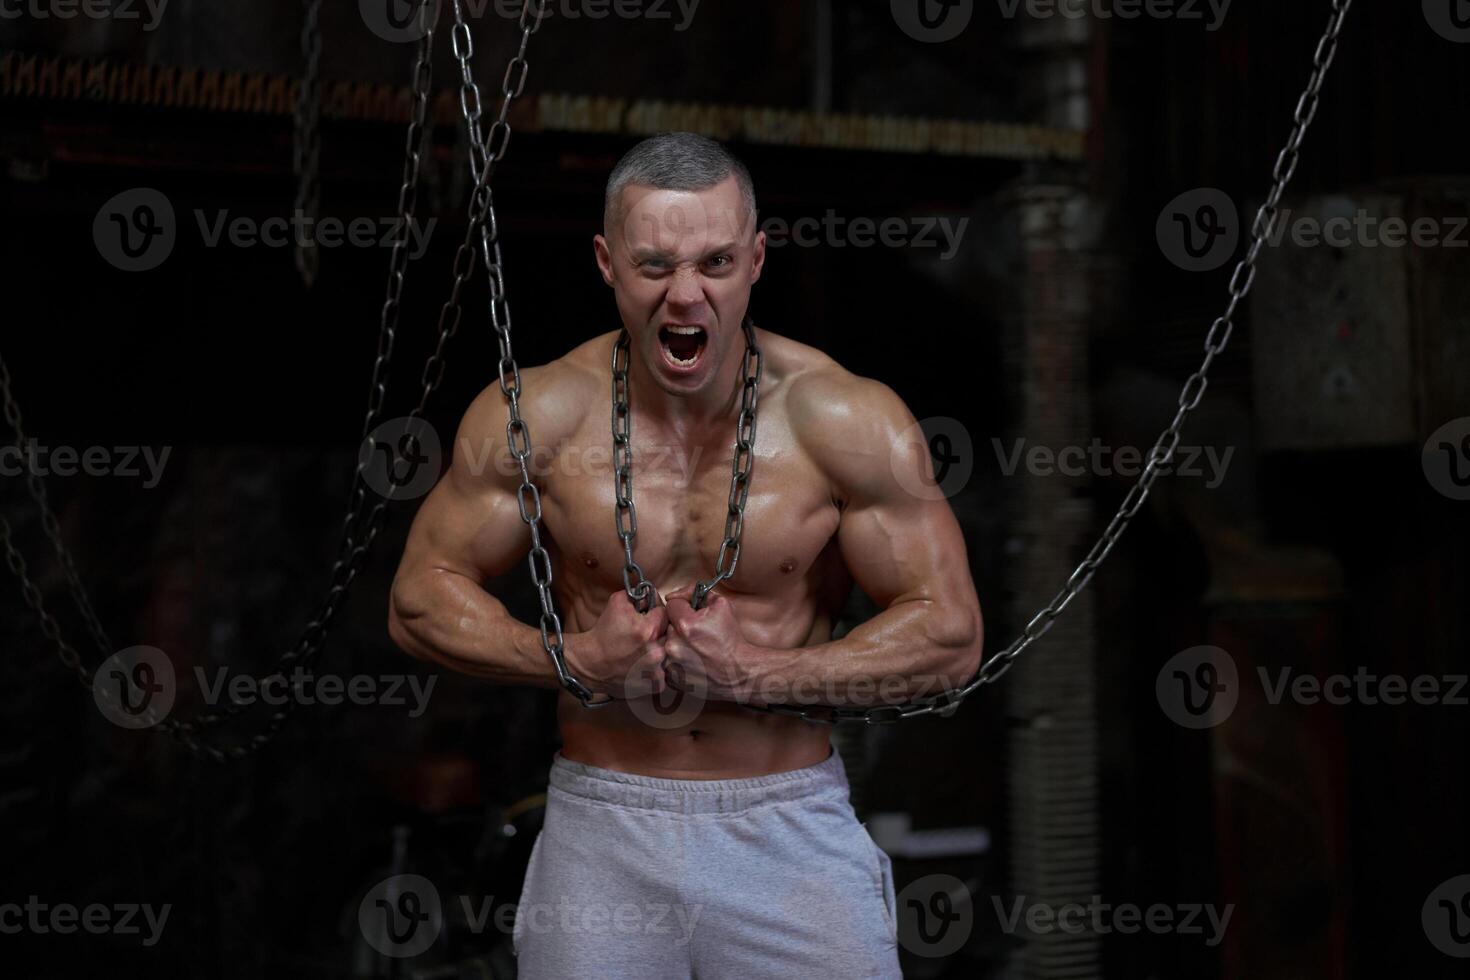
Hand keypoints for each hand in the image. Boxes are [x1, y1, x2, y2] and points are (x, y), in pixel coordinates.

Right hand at [564, 590, 668, 697]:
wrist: (590, 663)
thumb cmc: (603, 634)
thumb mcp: (616, 603)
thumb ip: (636, 594)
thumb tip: (649, 593)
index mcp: (649, 630)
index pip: (665, 614)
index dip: (655, 613)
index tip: (648, 617)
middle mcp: (656, 651)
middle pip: (670, 635)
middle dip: (659, 632)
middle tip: (644, 635)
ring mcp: (656, 671)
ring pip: (669, 655)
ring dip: (660, 651)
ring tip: (643, 651)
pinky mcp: (654, 685)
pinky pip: (665, 674)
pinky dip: (656, 670)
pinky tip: (642, 666)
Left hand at [662, 587, 760, 702]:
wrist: (738, 671)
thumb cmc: (731, 641)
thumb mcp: (722, 605)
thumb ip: (698, 592)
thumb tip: (680, 593)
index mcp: (685, 625)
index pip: (672, 604)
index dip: (683, 605)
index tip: (691, 612)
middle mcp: (674, 645)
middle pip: (667, 624)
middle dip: (679, 624)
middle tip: (695, 631)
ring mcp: (671, 663)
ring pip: (665, 642)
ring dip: (676, 641)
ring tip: (693, 646)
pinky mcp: (672, 677)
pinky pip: (666, 661)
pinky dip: (676, 658)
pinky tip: (691, 659)